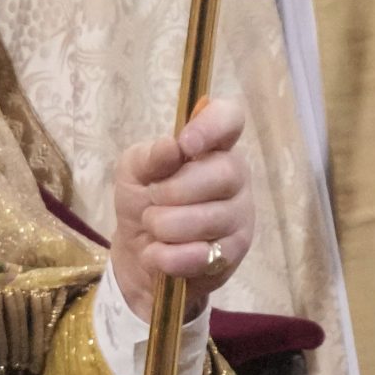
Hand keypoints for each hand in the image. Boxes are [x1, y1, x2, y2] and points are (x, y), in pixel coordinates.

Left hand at [109, 97, 252, 320]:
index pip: (230, 119)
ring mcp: (240, 215)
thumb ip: (150, 157)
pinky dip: (167, 256)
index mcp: (212, 146)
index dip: (212, 126)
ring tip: (153, 227)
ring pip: (209, 218)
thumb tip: (172, 147)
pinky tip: (157, 253)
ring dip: (165, 226)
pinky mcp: (233, 253)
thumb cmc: (142, 199)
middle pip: (223, 173)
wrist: (138, 252)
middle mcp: (235, 176)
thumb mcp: (134, 172)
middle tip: (152, 198)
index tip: (186, 144)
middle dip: (174, 190)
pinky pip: (201, 255)